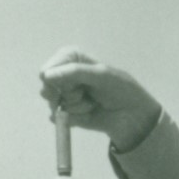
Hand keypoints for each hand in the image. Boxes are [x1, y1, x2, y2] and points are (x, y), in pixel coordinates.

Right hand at [39, 47, 161, 150]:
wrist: (133, 116)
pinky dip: (77, 118)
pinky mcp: (67, 114)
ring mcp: (65, 95)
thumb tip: (46, 76)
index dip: (56, 78)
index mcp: (72, 58)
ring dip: (76, 106)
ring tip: (93, 103)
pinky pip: (60, 119)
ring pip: (54, 104)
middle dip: (66, 94)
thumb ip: (74, 72)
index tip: (70, 84)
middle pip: (47, 87)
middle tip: (84, 94)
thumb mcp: (100, 75)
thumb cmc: (121, 89)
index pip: (49, 68)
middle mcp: (65, 75)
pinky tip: (90, 113)